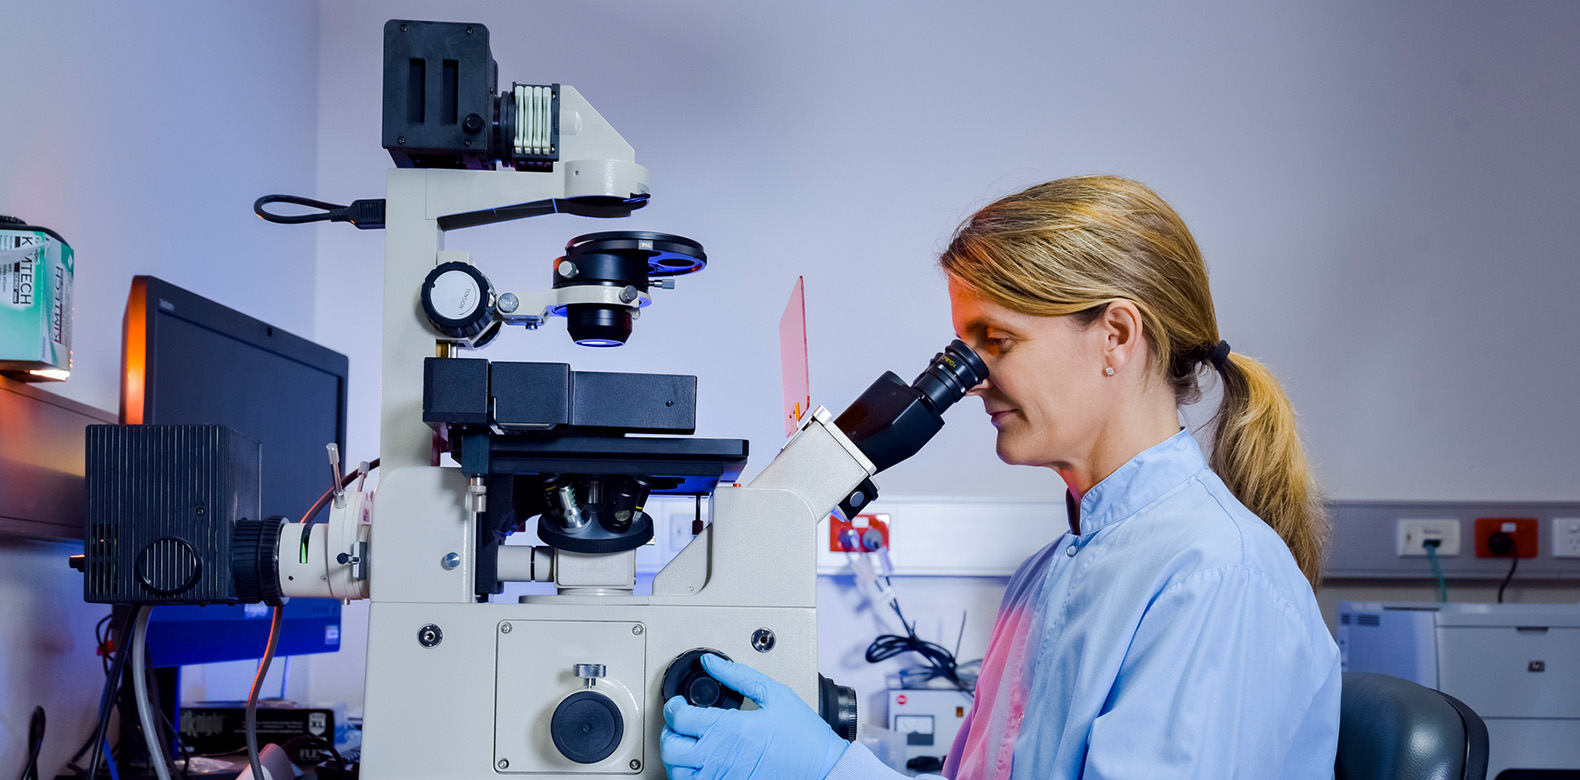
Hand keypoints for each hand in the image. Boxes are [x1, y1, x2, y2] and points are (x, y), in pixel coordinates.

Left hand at [660, 654, 848, 779]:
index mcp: (729, 729)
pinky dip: (688, 776)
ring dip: (676, 756)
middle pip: (670, 747)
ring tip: (687, 745)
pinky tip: (700, 765)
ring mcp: (721, 779)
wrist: (823, 770)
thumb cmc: (804, 737)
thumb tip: (712, 663)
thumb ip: (739, 676)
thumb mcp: (775, 694)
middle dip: (670, 731)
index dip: (673, 706)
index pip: (679, 717)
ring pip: (677, 772)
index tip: (679, 704)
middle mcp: (719, 758)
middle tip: (680, 724)